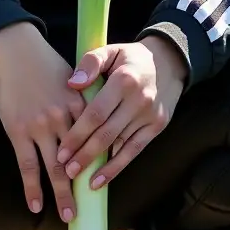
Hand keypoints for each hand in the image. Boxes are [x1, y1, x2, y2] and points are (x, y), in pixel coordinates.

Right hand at [0, 21, 86, 222]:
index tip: (108, 179)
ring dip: (61, 194)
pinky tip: (35, 205)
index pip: (95, 138)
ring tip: (69, 216)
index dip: (102, 160)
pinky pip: (27, 165)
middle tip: (90, 208)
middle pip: (78, 159)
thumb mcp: (72, 75)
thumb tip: (93, 121)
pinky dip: (32, 187)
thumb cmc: (43, 61)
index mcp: (79, 103)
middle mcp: (62, 117)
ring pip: (54, 168)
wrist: (14, 48)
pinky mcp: (19, 131)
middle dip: (84, 186)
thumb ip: (84, 99)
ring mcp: (40, 126)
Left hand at [55, 34, 187, 191]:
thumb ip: (90, 62)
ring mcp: (150, 115)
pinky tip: (102, 180)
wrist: (169, 61)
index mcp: (124, 80)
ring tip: (80, 180)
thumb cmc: (130, 58)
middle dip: (85, 155)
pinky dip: (118, 166)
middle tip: (66, 171)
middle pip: (107, 133)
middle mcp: (138, 100)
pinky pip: (135, 150)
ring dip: (100, 165)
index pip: (96, 113)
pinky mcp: (158, 126)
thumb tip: (72, 83)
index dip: (78, 134)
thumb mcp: (111, 50)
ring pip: (121, 145)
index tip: (61, 151)